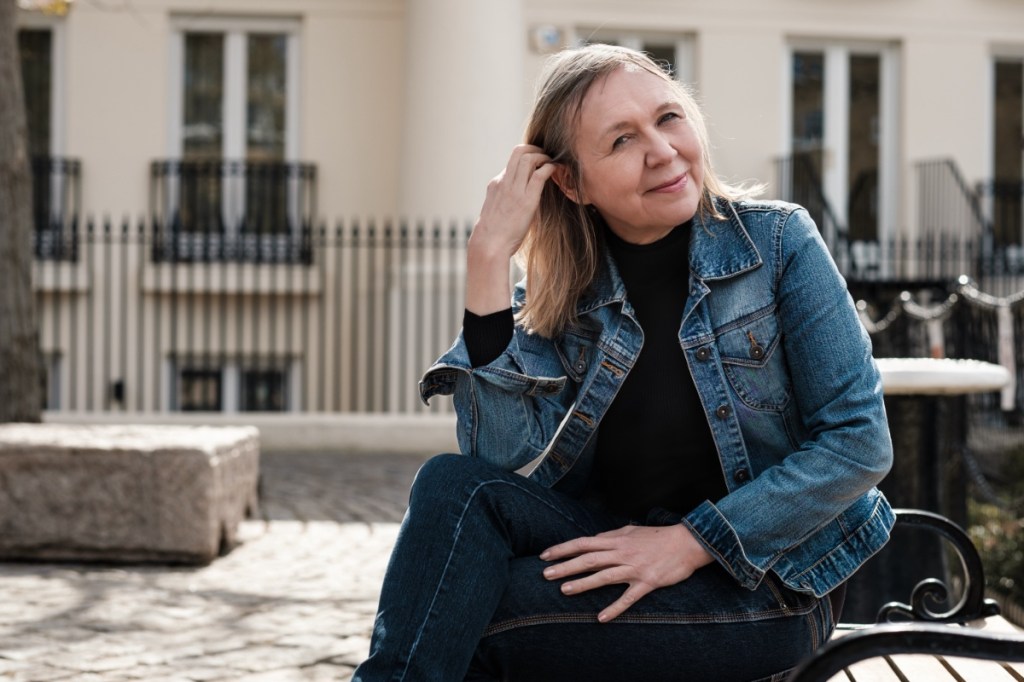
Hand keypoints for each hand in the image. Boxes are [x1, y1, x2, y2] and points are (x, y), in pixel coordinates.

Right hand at [465, 145, 556, 314]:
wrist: (489, 245)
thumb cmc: (495, 233)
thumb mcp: (497, 210)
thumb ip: (507, 200)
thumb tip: (521, 199)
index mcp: (497, 184)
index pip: (512, 161)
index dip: (527, 156)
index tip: (538, 161)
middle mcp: (504, 182)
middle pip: (519, 151)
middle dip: (536, 149)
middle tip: (547, 155)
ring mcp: (515, 190)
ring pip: (529, 158)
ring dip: (544, 156)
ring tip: (553, 162)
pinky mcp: (526, 200)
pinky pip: (539, 175)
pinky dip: (550, 168)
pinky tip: (556, 170)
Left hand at [540, 524, 713, 621]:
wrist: (687, 543)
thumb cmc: (658, 537)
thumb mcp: (631, 531)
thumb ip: (611, 536)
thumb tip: (594, 540)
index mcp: (616, 539)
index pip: (584, 542)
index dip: (563, 548)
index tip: (546, 555)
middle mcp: (622, 552)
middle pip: (589, 559)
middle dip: (565, 566)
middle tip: (546, 574)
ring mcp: (634, 568)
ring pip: (604, 576)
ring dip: (583, 583)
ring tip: (564, 590)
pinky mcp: (647, 582)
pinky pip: (628, 597)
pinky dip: (615, 608)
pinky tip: (601, 618)